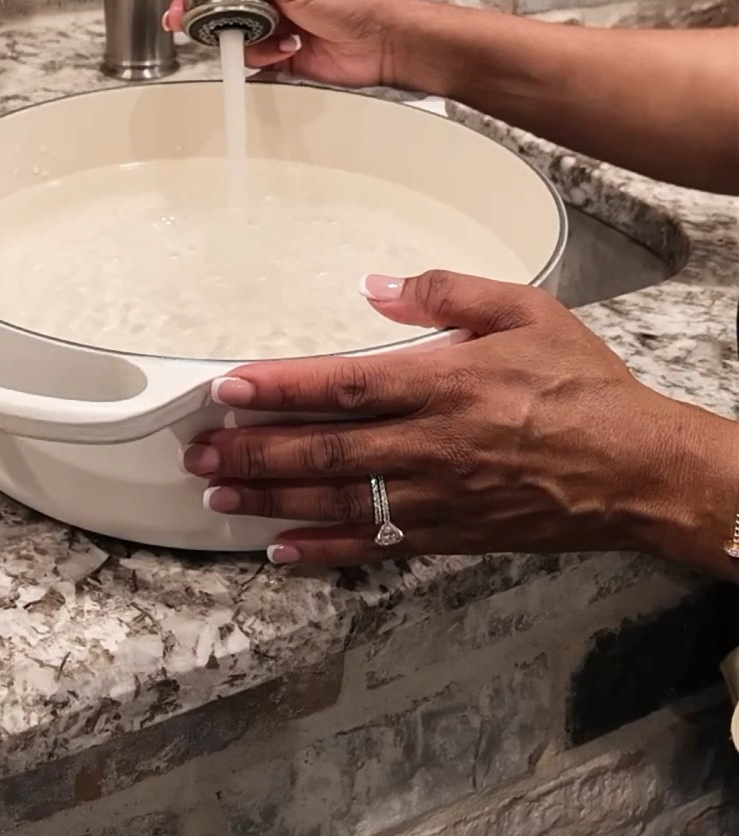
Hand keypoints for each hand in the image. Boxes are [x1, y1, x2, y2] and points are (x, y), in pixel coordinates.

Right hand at [163, 0, 416, 88]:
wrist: (383, 43)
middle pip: (219, 0)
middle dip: (203, 12)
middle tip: (188, 18)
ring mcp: (274, 22)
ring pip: (232, 32)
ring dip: (240, 38)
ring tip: (260, 37)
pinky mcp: (281, 52)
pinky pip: (251, 58)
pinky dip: (262, 58)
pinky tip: (283, 51)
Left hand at [181, 269, 732, 571]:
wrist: (636, 469)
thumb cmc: (583, 387)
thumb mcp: (525, 310)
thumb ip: (447, 292)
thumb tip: (377, 285)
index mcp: (444, 383)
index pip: (341, 385)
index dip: (277, 387)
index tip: (226, 387)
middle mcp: (431, 445)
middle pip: (323, 450)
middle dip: (251, 452)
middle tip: (198, 453)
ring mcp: (437, 497)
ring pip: (336, 501)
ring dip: (271, 500)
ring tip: (218, 497)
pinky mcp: (448, 535)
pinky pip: (373, 546)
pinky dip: (322, 550)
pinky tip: (281, 550)